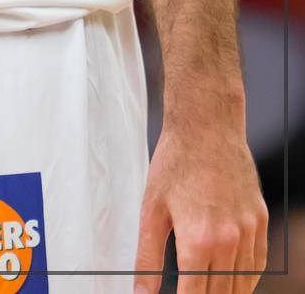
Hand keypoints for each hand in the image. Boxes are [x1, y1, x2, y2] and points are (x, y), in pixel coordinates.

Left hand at [134, 123, 268, 293]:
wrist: (206, 125)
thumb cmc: (176, 161)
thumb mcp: (151, 210)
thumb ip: (147, 257)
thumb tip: (142, 292)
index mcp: (198, 240)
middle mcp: (229, 241)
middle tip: (187, 291)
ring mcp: (249, 231)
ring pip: (242, 286)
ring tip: (206, 289)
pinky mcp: (260, 220)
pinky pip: (258, 265)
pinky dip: (246, 280)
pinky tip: (231, 281)